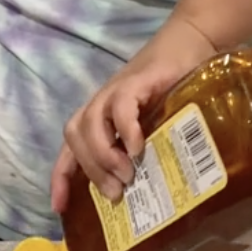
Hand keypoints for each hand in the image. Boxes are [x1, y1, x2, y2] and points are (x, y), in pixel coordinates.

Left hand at [50, 15, 216, 214]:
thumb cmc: (175, 89)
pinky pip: (120, 105)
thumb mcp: (158, 125)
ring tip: (126, 175)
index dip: (60, 178)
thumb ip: (147, 152)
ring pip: (89, 123)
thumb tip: (146, 195)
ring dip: (102, 154)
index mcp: (101, 117)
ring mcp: (117, 89)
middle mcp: (102, 103)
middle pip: (75, 137)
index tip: (60, 209)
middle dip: (90, 170)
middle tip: (115, 194)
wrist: (191, 41)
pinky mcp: (137, 80)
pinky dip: (124, 129)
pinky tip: (137, 148)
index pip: (70, 148)